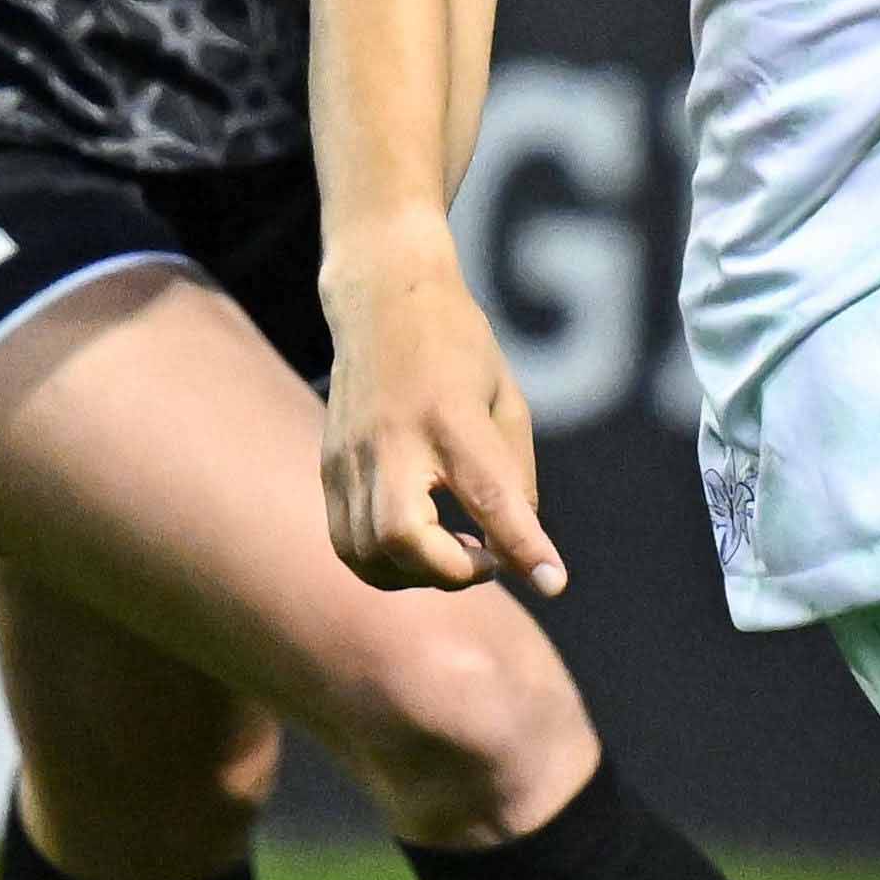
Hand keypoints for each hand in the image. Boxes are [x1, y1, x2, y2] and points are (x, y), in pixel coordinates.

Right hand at [319, 259, 563, 595]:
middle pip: (403, 536)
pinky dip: (386, 563)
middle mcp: (392, 438)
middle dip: (450, 571)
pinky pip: (348, 543)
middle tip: (484, 557)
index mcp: (451, 413)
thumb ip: (513, 478)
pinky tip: (418, 542)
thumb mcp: (506, 399)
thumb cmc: (458, 345)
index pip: (488, 492)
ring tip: (452, 549)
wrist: (382, 297)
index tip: (551, 582)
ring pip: (368, 554)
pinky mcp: (329, 467)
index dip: (520, 544)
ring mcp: (350, 455)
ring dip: (417, 574)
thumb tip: (511, 548)